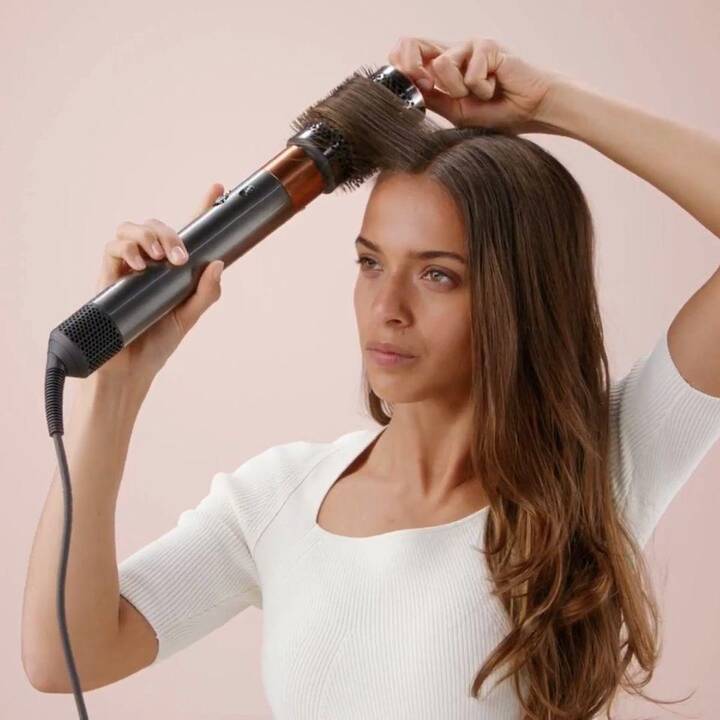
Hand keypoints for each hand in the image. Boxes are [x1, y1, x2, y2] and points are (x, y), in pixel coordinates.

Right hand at [92, 183, 226, 383]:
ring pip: (129, 230)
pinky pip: (111, 249)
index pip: (184, 234)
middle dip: (168, 233)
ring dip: (147, 236)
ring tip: (160, 258)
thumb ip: (206, 293)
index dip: (200, 208)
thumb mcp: (188, 318)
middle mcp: (148, 265)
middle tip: (180, 256)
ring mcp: (126, 270)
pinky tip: (140, 265)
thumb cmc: (157, 344)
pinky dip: (126, 250)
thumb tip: (218, 264)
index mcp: (169, 271)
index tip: (216, 189)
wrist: (129, 371)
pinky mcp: (108, 278)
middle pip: (154, 226)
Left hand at [388, 36, 562, 133]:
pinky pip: (470, 73)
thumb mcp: (455, 111)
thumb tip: (405, 93)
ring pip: (442, 64)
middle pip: (413, 43)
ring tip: (480, 95)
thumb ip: (432, 99)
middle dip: (411, 67)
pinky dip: (482, 89)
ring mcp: (470, 46)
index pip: (408, 52)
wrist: (530, 111)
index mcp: (443, 67)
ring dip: (459, 90)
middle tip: (428, 86)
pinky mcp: (488, 47)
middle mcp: (454, 52)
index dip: (400, 66)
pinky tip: (495, 88)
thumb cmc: (496, 112)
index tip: (412, 88)